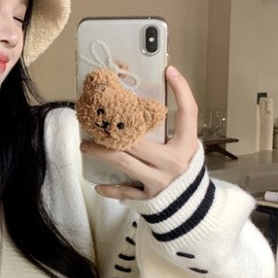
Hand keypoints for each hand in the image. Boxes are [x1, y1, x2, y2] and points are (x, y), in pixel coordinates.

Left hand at [80, 66, 199, 199]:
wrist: (192, 207)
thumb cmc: (185, 171)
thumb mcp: (185, 149)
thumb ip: (172, 131)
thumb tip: (144, 105)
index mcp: (186, 146)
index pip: (187, 113)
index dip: (181, 90)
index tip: (169, 70)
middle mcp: (173, 162)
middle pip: (137, 141)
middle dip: (112, 131)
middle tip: (93, 123)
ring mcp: (159, 181)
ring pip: (124, 164)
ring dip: (101, 154)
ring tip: (85, 146)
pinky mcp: (149, 198)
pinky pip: (125, 192)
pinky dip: (111, 189)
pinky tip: (98, 185)